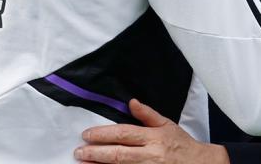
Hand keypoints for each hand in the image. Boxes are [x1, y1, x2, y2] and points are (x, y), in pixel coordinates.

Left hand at [75, 99, 228, 163]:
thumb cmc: (182, 144)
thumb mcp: (167, 124)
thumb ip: (147, 114)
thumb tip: (131, 102)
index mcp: (154, 137)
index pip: (124, 134)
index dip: (103, 134)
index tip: (87, 135)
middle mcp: (150, 155)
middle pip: (118, 154)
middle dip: (95, 153)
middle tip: (79, 152)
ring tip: (83, 163)